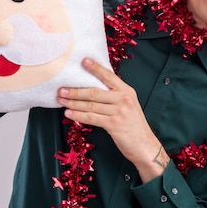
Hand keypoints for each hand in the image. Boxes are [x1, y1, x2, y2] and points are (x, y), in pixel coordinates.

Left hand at [58, 58, 169, 181]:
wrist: (145, 146)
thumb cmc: (133, 126)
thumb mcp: (128, 106)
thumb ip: (115, 96)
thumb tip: (92, 90)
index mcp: (127, 91)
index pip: (108, 76)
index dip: (95, 68)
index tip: (83, 61)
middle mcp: (124, 98)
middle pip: (94, 92)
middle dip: (75, 91)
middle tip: (61, 90)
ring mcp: (120, 111)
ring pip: (91, 105)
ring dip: (73, 103)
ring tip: (62, 101)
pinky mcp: (114, 124)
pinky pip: (92, 118)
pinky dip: (78, 116)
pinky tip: (69, 114)